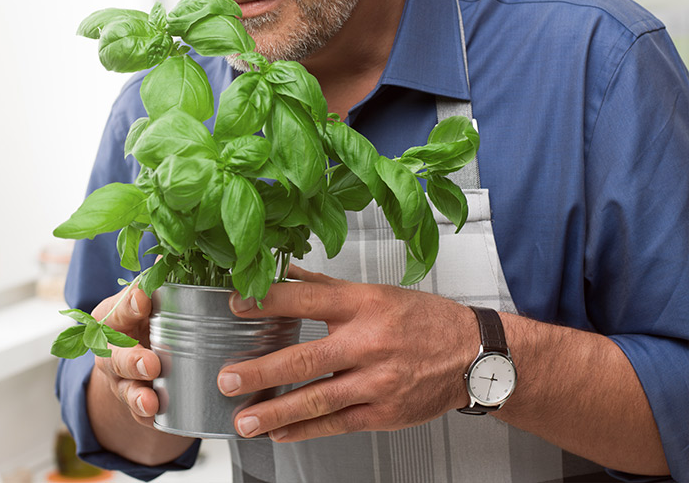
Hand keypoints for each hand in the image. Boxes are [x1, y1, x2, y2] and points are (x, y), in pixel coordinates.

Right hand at [89, 285, 162, 428]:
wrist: (136, 360)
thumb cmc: (144, 320)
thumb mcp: (146, 299)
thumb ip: (158, 279)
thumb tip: (173, 248)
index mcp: (113, 317)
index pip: (118, 308)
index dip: (129, 304)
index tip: (142, 298)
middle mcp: (110, 350)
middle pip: (114, 356)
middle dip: (130, 360)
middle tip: (150, 363)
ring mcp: (120, 380)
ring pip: (125, 388)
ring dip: (137, 396)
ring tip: (150, 402)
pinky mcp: (135, 404)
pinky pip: (140, 414)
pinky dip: (149, 418)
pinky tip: (160, 419)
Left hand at [217, 265, 475, 440]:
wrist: (475, 356)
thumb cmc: (424, 320)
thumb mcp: (376, 291)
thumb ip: (325, 285)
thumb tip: (283, 270)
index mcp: (364, 304)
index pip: (306, 298)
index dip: (267, 302)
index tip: (235, 305)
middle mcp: (369, 342)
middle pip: (305, 358)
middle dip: (261, 371)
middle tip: (228, 378)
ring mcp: (377, 382)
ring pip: (318, 399)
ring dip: (276, 411)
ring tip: (245, 418)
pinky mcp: (385, 413)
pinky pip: (338, 424)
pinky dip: (305, 430)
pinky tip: (280, 432)